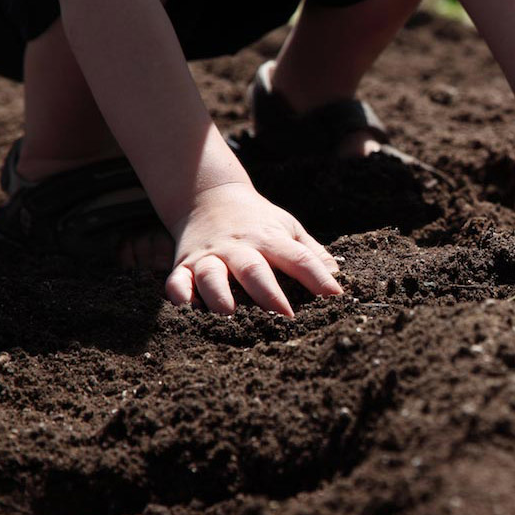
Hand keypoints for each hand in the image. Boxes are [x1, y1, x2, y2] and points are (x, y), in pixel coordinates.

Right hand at [164, 183, 342, 316]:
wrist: (208, 197)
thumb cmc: (258, 221)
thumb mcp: (288, 229)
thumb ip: (311, 254)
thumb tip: (337, 281)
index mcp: (269, 239)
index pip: (298, 257)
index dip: (317, 277)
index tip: (334, 297)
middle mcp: (239, 248)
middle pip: (254, 269)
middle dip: (268, 294)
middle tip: (284, 317)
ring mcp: (210, 256)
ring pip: (212, 276)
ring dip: (220, 295)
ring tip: (230, 315)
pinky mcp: (184, 265)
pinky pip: (176, 281)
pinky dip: (179, 295)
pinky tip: (186, 310)